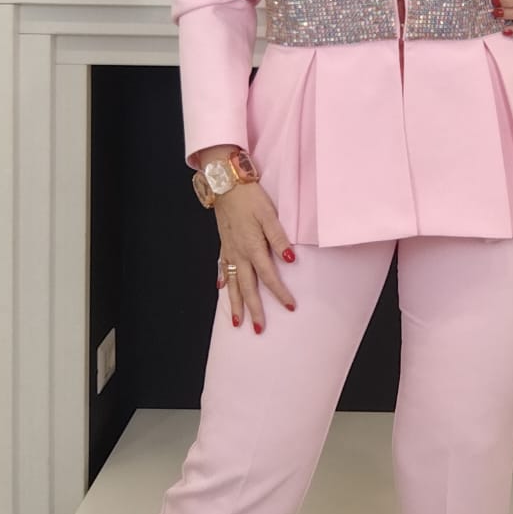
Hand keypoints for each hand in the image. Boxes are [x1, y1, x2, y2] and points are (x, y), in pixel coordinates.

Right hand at [213, 183, 296, 333]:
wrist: (226, 183)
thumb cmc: (250, 197)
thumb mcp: (269, 214)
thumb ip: (279, 238)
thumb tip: (290, 260)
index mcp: (253, 247)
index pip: (269, 277)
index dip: (280, 293)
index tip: (290, 307)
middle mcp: (239, 253)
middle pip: (247, 287)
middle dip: (254, 310)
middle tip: (259, 330)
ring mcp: (229, 250)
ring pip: (232, 283)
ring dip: (235, 303)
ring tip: (237, 322)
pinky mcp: (223, 243)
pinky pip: (223, 267)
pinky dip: (223, 280)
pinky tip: (222, 288)